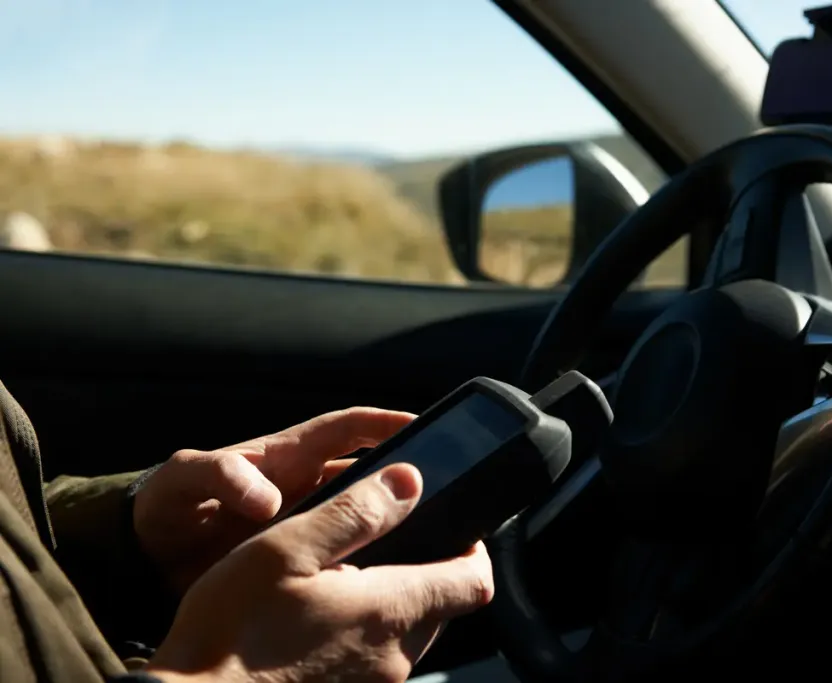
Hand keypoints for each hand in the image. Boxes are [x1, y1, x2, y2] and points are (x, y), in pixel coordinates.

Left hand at [134, 408, 415, 591]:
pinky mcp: (302, 563)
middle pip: (371, 477)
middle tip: (448, 491)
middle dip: (407, 479)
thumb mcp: (184, 482)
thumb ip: (219, 476)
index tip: (426, 424)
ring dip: (394, 527)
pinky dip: (368, 568)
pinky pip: (346, 560)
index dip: (387, 422)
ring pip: (366, 521)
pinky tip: (386, 584)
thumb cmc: (168, 507)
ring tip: (432, 543)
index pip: (349, 428)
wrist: (145, 564)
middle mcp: (307, 488)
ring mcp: (308, 527)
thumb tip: (267, 496)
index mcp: (287, 456)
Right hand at [145, 463, 493, 682]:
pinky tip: (321, 619)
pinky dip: (364, 634)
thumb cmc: (231, 631)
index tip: (456, 528)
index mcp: (391, 611)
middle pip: (443, 607)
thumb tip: (410, 483)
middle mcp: (393, 657)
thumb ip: (356, 512)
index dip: (474, 549)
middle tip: (388, 543)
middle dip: (429, 571)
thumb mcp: (289, 548)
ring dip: (392, 603)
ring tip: (345, 577)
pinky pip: (375, 660)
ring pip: (409, 636)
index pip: (474, 581)